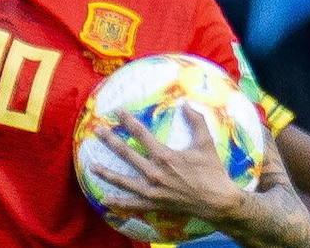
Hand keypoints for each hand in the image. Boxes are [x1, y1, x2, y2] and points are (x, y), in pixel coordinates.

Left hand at [91, 108, 240, 221]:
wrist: (218, 202)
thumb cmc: (212, 172)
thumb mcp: (205, 144)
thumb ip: (197, 121)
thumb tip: (187, 104)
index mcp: (165, 155)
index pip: (141, 134)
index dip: (128, 121)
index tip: (118, 112)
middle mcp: (154, 172)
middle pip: (126, 154)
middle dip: (110, 141)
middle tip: (97, 131)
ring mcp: (152, 190)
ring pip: (124, 180)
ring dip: (107, 172)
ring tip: (92, 165)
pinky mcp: (155, 204)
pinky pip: (133, 204)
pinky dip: (119, 202)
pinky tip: (106, 199)